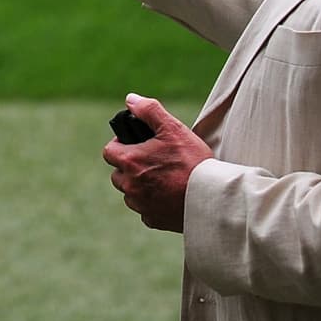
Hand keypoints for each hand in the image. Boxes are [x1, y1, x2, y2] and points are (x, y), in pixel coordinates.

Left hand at [102, 93, 212, 231]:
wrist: (211, 197)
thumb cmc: (193, 162)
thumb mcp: (172, 128)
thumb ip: (149, 110)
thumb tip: (131, 99)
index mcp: (130, 162)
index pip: (109, 152)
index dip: (120, 145)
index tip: (136, 144)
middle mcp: (130, 186)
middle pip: (117, 174)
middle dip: (129, 166)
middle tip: (151, 160)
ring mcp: (140, 205)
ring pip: (130, 193)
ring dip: (139, 185)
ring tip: (162, 177)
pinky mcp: (153, 220)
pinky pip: (144, 210)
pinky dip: (152, 203)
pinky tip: (169, 195)